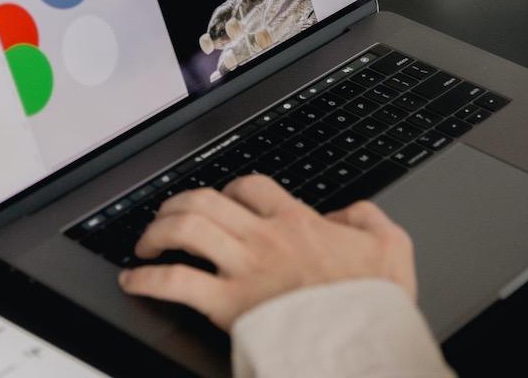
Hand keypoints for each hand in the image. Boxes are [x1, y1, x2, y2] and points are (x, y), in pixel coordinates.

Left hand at [118, 175, 416, 330]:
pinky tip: (134, 280)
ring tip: (148, 242)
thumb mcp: (392, 245)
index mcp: (298, 222)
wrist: (363, 342)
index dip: (230, 188)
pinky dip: (146, 279)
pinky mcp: (227, 306)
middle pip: (205, 200)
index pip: (250, 186)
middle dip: (179, 203)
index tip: (224, 200)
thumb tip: (347, 214)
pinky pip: (175, 282)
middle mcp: (264, 238)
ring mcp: (243, 269)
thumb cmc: (374, 303)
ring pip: (185, 229)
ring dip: (157, 231)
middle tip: (169, 216)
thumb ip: (366, 218)